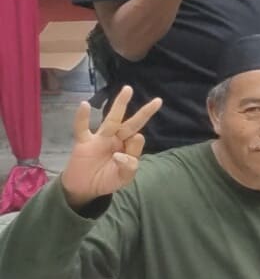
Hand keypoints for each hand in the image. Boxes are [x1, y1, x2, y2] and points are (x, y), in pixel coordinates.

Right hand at [59, 87, 162, 208]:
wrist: (84, 188)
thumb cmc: (106, 180)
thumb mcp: (123, 178)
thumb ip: (128, 167)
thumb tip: (120, 154)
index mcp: (128, 147)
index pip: (136, 140)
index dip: (134, 146)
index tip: (123, 159)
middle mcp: (116, 140)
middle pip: (131, 124)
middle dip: (144, 113)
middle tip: (158, 101)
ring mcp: (100, 139)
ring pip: (112, 120)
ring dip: (120, 105)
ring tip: (128, 90)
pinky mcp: (84, 142)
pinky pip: (81, 128)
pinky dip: (82, 117)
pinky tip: (84, 105)